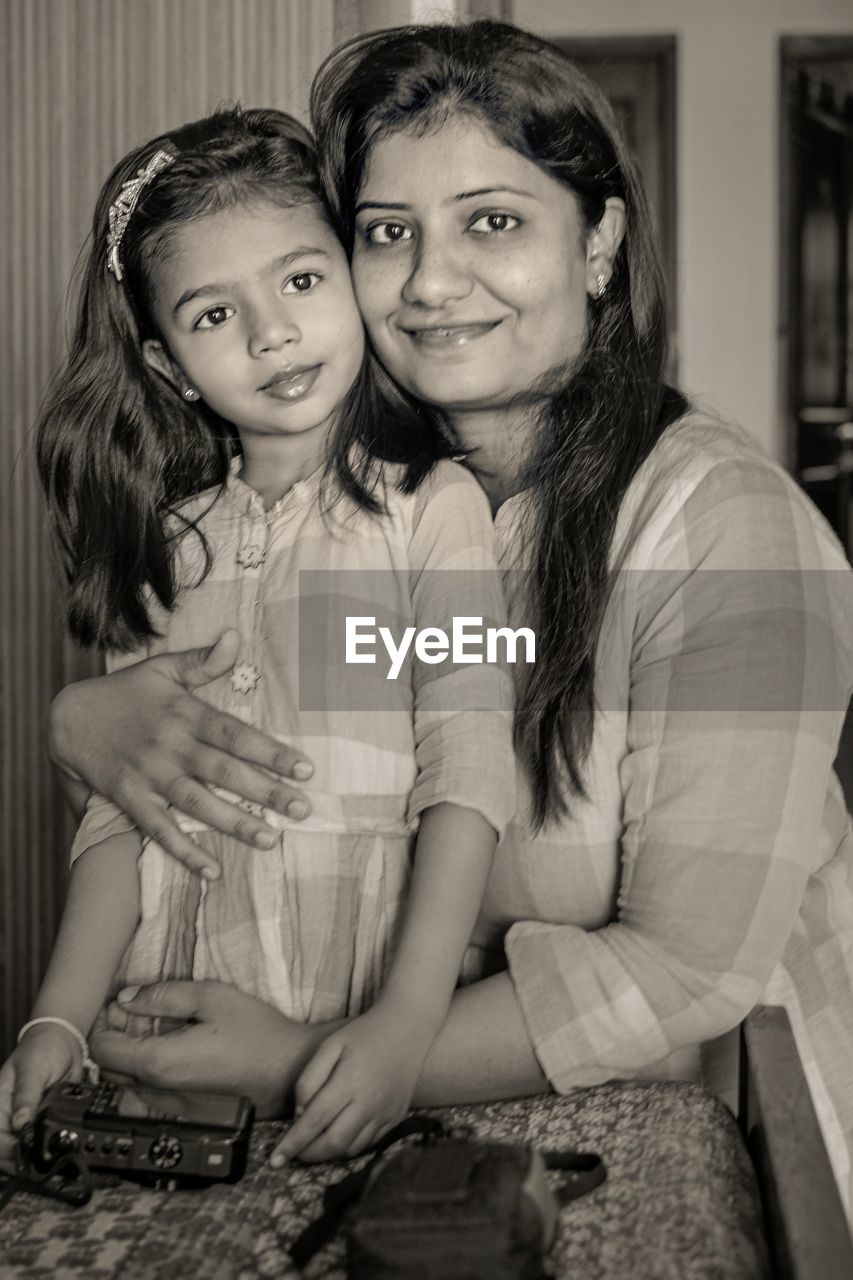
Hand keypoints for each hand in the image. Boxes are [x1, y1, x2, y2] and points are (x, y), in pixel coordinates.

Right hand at [0, 1026, 78, 1172]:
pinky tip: (54, 1157)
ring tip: (44, 1168)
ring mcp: (26, 1122)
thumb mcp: (32, 1070)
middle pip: (5, 1150)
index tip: (22, 1160)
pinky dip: (46, 1151)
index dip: (6, 1152)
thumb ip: (27, 1096)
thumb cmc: (40, 1050)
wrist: (63, 1043)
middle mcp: (10, 1117)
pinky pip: (41, 1142)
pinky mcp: (43, 1123)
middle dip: (18, 1163)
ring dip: (31, 1161)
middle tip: (36, 1171)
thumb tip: (19, 1124)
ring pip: (22, 1151)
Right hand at [49, 629, 314, 875]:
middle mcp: (170, 745)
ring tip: (271, 840)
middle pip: (223, 771)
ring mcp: (148, 774)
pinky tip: (213, 870)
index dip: (271, 751)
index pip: (235, 734)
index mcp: (184, 713)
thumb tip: (235, 636)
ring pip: (196, 803)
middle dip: (265, 791)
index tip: (305, 768)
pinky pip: (159, 829)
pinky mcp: (129, 798)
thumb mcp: (163, 669)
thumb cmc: (125, 692)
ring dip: (234, 823)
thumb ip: (203, 661)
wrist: (67, 717)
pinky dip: (184, 851)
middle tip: (303, 809)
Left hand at [90, 981, 328, 1118]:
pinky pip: (149, 1093)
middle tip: (135, 1012)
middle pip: (108, 1069)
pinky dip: (147, 1070)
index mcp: (159, 1062)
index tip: (117, 1006)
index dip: (101, 1023)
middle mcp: (158, 1091)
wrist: (290, 1071)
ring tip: (155, 1028)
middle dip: (113, 1038)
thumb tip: (128, 998)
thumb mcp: (212, 998)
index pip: (102, 1049)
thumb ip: (164, 996)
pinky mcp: (185, 1111)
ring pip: (126, 1084)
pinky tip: (173, 1048)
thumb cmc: (257, 1033)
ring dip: (129, 1056)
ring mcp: (171, 1106)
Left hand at [271, 1006, 426, 1164]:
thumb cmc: (363, 1034)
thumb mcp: (330, 1045)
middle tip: (293, 1153)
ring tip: (313, 1146)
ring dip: (328, 1154)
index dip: (292, 1143)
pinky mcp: (395, 1118)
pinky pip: (369, 1144)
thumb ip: (310, 1079)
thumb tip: (299, 1114)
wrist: (407, 1029)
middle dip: (308, 1154)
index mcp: (349, 1082)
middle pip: (333, 1143)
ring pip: (351, 1149)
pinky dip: (349, 1147)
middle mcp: (369, 1103)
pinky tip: (338, 1136)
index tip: (274, 1160)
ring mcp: (385, 1113)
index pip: (314, 1122)